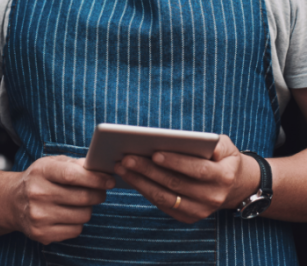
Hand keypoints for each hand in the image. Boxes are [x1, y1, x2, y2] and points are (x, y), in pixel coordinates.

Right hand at [7, 155, 114, 243]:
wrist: (12, 201)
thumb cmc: (38, 179)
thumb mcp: (51, 164)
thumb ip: (74, 164)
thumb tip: (99, 167)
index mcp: (41, 171)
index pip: (72, 175)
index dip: (95, 178)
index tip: (109, 180)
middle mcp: (37, 193)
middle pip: (82, 197)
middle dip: (98, 194)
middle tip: (101, 191)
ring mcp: (39, 215)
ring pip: (82, 215)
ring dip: (87, 209)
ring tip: (79, 203)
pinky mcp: (42, 233)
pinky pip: (76, 230)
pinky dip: (77, 223)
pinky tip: (68, 215)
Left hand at [115, 135, 259, 222]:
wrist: (234, 186)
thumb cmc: (222, 158)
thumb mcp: (224, 146)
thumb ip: (211, 142)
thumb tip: (186, 139)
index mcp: (223, 177)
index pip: (197, 169)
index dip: (176, 162)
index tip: (154, 153)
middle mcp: (212, 197)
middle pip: (175, 184)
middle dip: (148, 170)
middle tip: (126, 158)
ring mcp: (200, 210)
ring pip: (165, 197)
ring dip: (140, 182)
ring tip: (121, 167)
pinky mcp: (188, 217)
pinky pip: (162, 204)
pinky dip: (144, 191)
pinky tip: (130, 178)